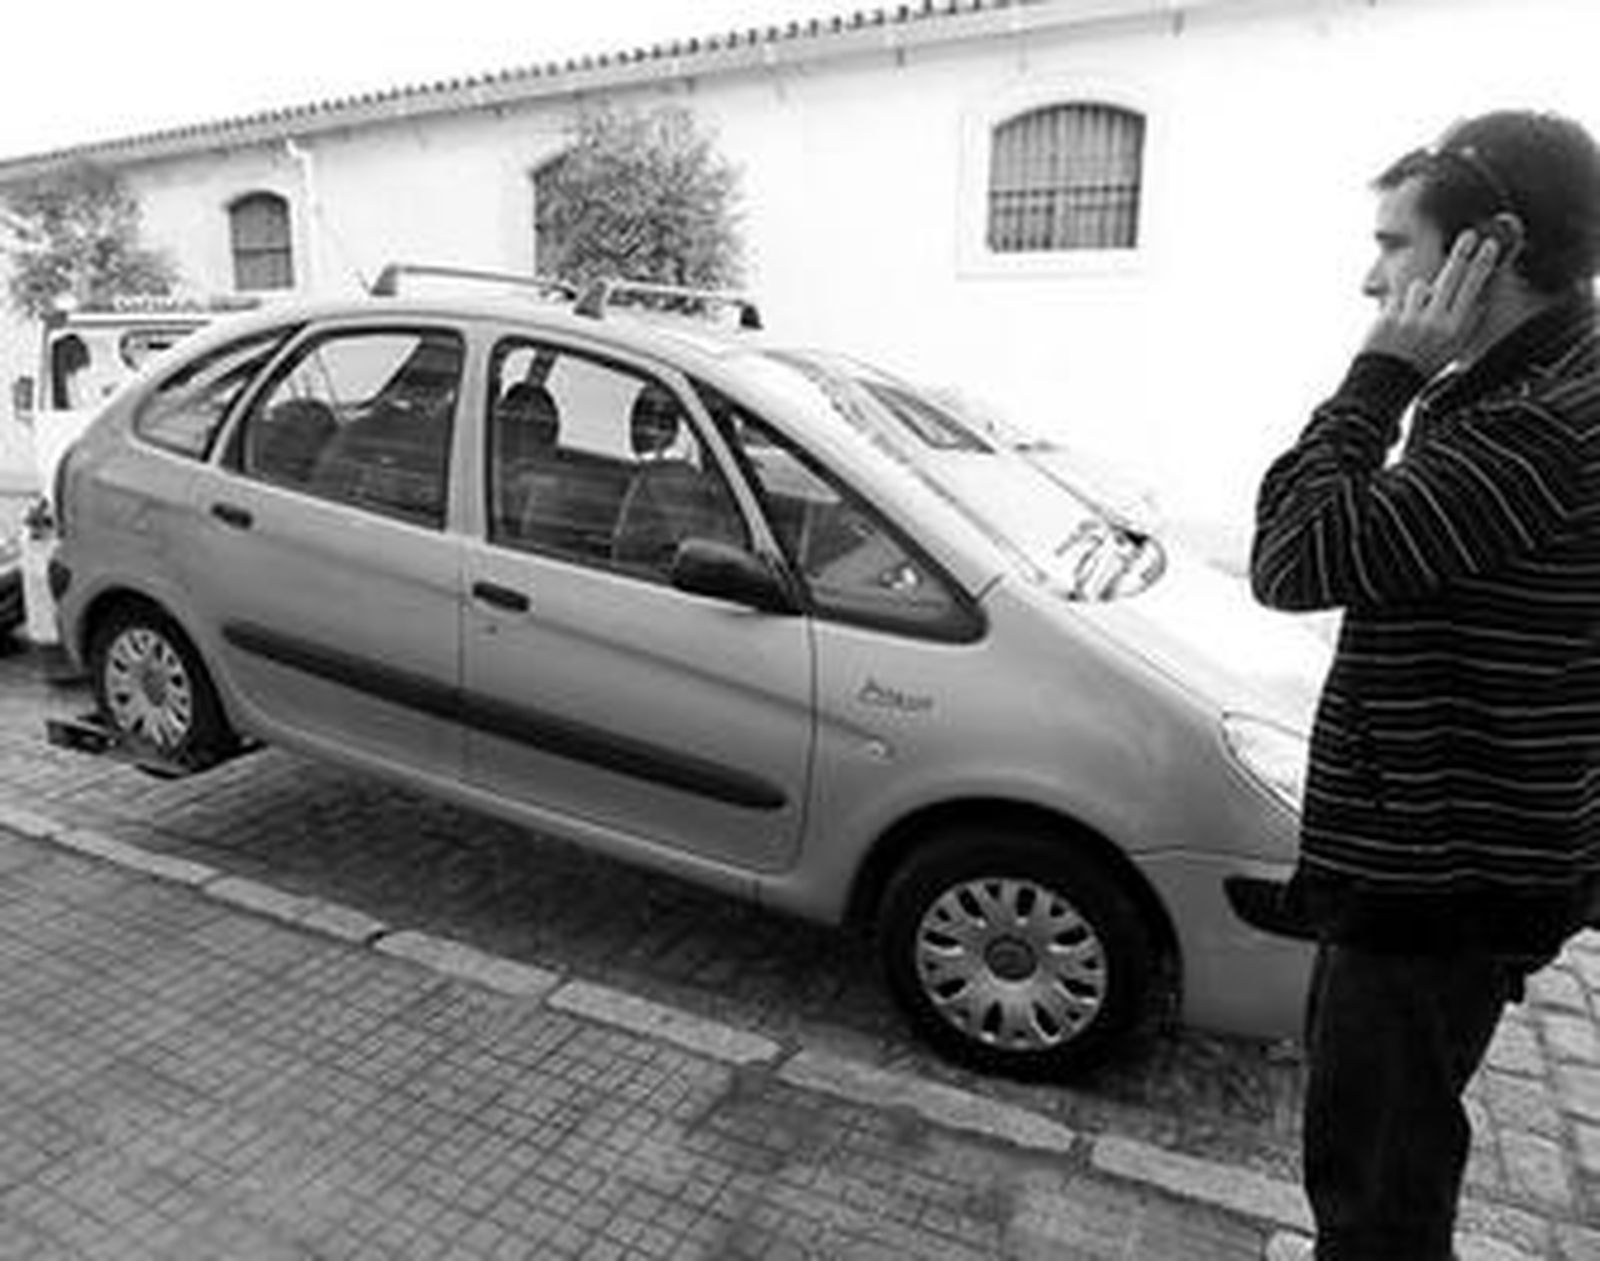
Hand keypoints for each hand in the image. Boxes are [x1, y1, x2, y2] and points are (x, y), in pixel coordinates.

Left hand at [1362, 230, 1500, 375]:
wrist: (1387, 380)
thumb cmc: (1422, 362)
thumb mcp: (1453, 347)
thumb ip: (1467, 322)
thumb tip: (1484, 295)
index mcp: (1454, 330)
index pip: (1472, 289)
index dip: (1481, 264)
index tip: (1490, 245)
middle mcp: (1435, 323)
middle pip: (1452, 277)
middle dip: (1462, 253)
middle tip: (1470, 235)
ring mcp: (1410, 320)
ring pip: (1421, 286)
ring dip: (1418, 295)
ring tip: (1412, 319)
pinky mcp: (1389, 317)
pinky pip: (1397, 296)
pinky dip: (1398, 305)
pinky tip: (1395, 324)